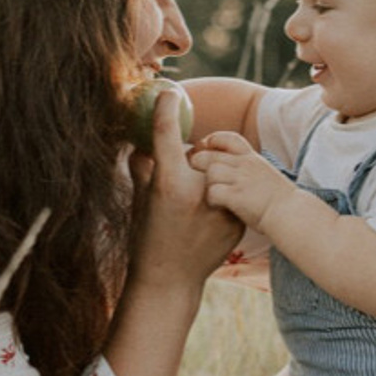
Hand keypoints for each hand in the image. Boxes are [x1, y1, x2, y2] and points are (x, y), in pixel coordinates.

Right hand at [129, 92, 242, 293]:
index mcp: (170, 183)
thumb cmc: (146, 240)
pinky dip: (219, 201)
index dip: (166, 110)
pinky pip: (230, 194)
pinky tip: (205, 222)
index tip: (168, 94)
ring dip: (207, 181)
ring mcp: (221, 206)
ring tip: (193, 208)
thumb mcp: (139, 201)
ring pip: (217, 173)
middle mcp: (198, 191)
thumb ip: (142, 167)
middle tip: (178, 190)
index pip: (167, 134)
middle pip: (198, 154)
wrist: (170, 280)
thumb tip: (139, 141)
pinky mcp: (237, 219)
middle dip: (190, 163)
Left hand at [190, 132, 294, 231]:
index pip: (228, 139)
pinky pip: (213, 192)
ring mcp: (241, 180)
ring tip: (212, 194)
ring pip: (210, 172)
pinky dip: (211, 199)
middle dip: (198, 163)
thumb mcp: (265, 177)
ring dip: (207, 184)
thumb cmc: (280, 202)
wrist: (291, 213)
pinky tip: (217, 206)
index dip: (212, 141)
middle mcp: (246, 165)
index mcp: (252, 159)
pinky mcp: (237, 196)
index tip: (207, 150)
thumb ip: (249, 172)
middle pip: (211, 154)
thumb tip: (237, 176)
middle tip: (196, 175)